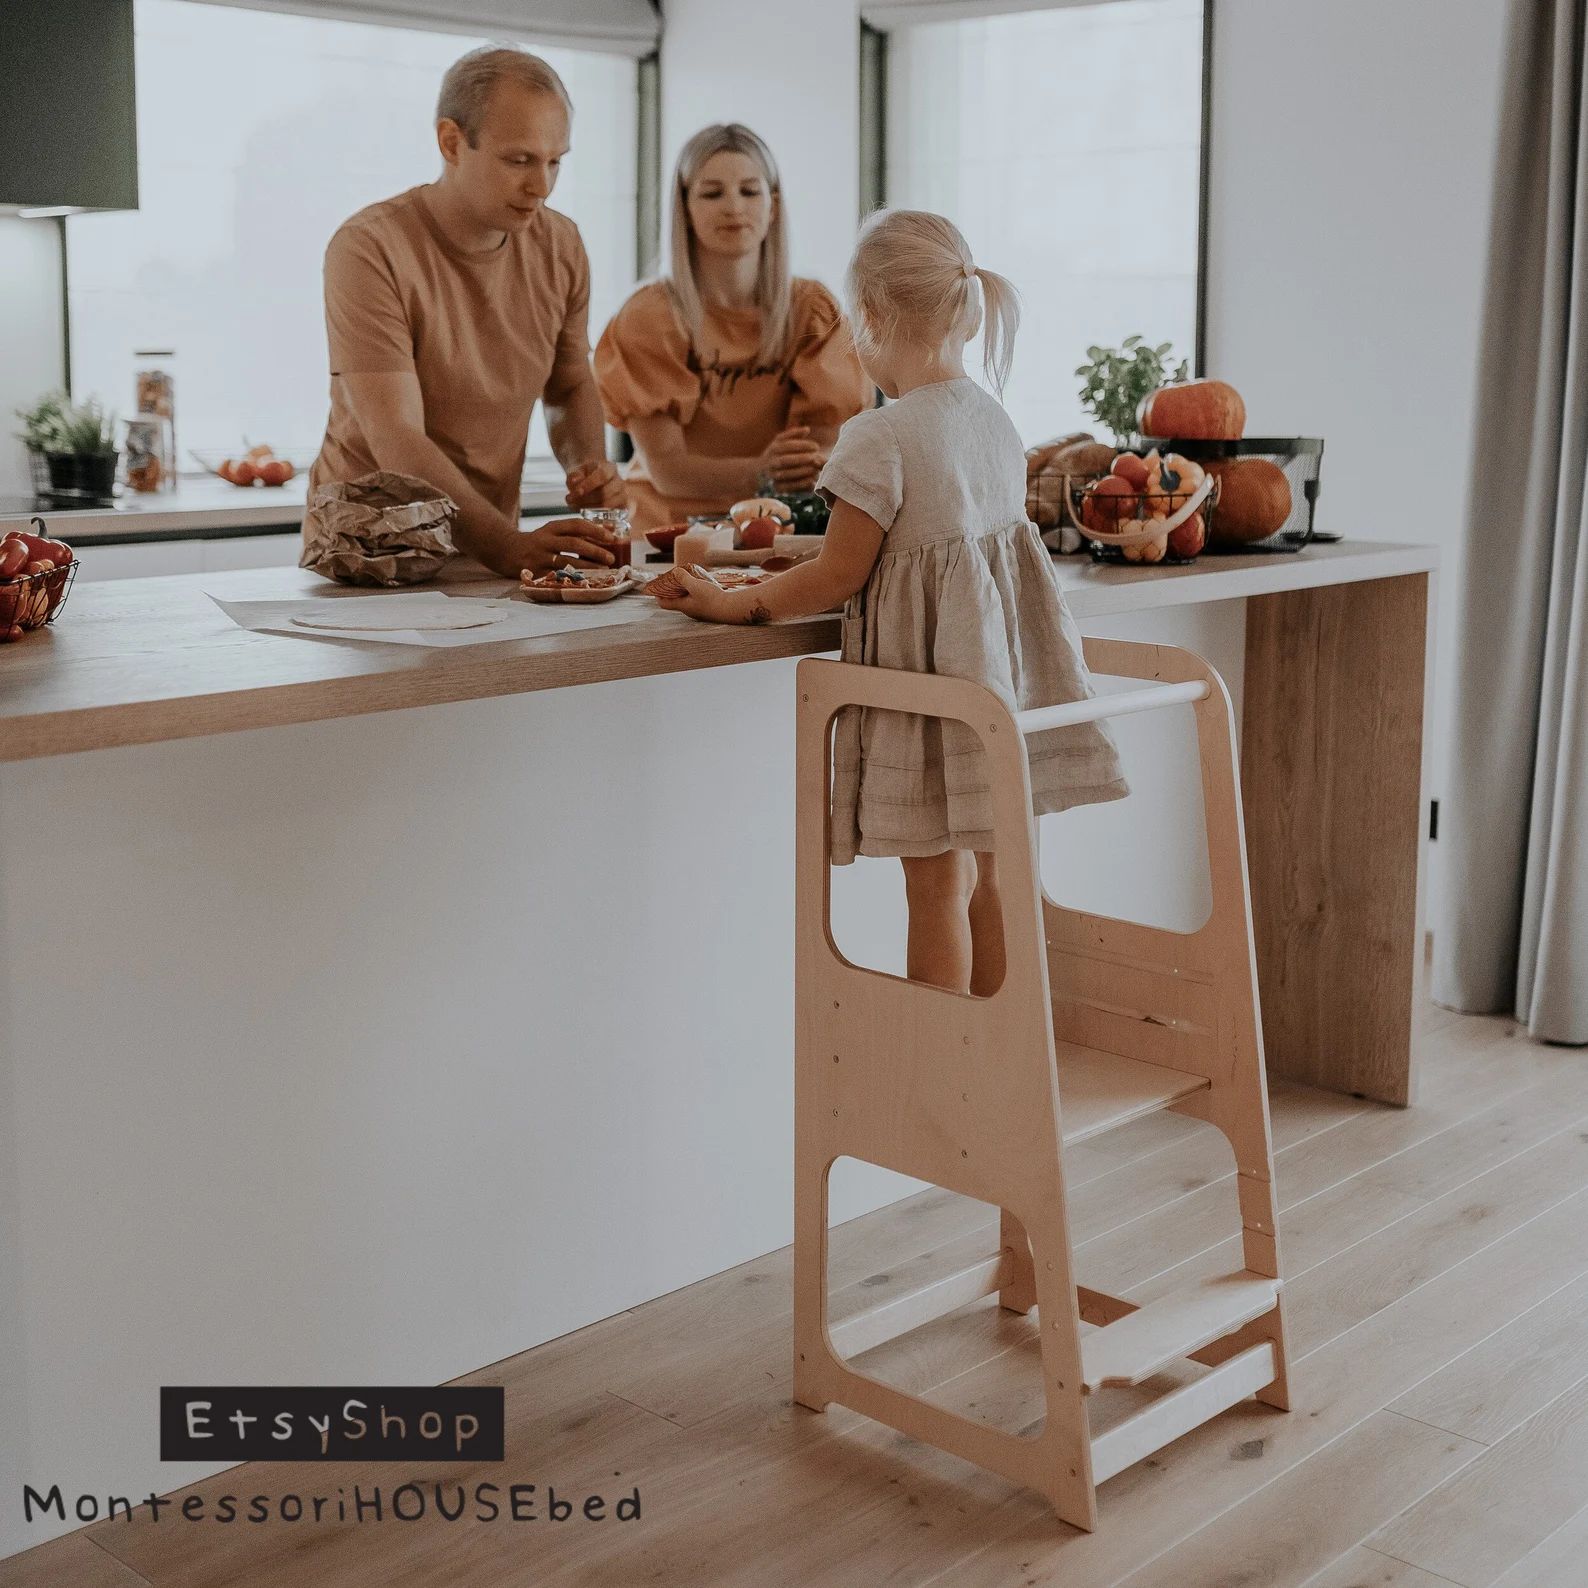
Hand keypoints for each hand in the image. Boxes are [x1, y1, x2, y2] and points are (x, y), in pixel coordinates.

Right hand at [486, 517, 616, 577]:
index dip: (595, 530)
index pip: (576, 525)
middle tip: (611, 558)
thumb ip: (575, 534)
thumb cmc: (538, 542)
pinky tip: (586, 582)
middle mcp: (546, 540)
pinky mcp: (536, 572)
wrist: (507, 551)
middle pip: (573, 543)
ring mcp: (540, 557)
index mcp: (552, 527)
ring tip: (603, 570)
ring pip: (567, 562)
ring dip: (588, 567)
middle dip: (594, 551)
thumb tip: (608, 536)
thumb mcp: (553, 532)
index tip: (611, 537)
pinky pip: (557, 577)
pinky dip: (573, 579)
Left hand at [565, 459, 626, 510]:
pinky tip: (585, 512)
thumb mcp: (576, 471)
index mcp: (609, 468)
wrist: (589, 479)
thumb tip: (574, 482)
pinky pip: (611, 515)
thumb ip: (574, 476)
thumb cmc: (583, 475)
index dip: (589, 484)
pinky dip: (597, 516)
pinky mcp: (621, 508)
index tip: (577, 491)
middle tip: (570, 500)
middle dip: (586, 499)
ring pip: (607, 505)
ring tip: (575, 505)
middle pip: (605, 493)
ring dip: (588, 508)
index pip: (602, 475)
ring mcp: (621, 495)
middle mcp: (618, 481)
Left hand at [652, 564, 741, 624]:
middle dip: (672, 589)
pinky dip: (694, 591)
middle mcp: (689, 610)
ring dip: (684, 589)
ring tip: (687, 577)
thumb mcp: (695, 585)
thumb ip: (683, 578)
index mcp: (683, 606)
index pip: (664, 603)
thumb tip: (675, 572)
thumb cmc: (712, 599)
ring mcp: (698, 610)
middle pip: (675, 599)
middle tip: (673, 578)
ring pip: (687, 598)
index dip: (657, 595)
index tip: (655, 587)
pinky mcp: (708, 608)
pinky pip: (697, 598)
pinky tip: (701, 583)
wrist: (731, 609)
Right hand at [756, 426, 823, 491]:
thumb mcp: (780, 442)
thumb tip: (807, 429)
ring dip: (801, 472)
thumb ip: (793, 434)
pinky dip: (799, 484)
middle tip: (815, 458)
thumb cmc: (775, 454)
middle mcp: (771, 461)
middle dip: (801, 459)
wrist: (758, 473)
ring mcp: (772, 475)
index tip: (816, 447)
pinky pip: (787, 486)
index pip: (788, 445)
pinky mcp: (775, 487)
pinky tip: (811, 481)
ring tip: (815, 470)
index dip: (803, 445)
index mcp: (774, 448)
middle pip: (785, 460)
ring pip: (786, 473)